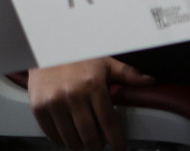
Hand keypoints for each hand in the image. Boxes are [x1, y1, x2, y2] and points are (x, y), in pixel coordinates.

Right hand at [28, 58, 155, 148]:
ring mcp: (54, 103)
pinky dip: (62, 140)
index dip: (116, 140)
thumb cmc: (77, 56)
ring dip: (80, 144)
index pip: (109, 122)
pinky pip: (53, 136)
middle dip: (97, 145)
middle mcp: (73, 95)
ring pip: (71, 139)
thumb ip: (127, 74)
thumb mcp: (104, 62)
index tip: (119, 148)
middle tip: (99, 143)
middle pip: (90, 136)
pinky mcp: (39, 108)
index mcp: (93, 85)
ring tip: (83, 138)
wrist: (44, 48)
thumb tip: (150, 81)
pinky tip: (67, 134)